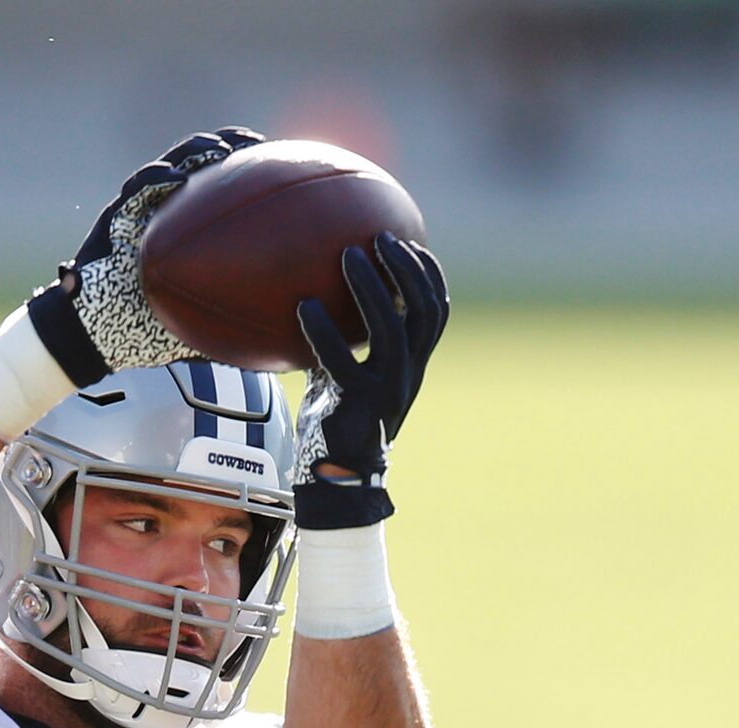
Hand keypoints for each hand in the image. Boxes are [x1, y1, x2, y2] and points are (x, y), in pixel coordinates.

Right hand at [27, 127, 263, 386]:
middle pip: (198, 164)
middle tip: (253, 142)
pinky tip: (176, 179)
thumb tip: (276, 344)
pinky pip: (137, 190)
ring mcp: (140, 208)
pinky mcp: (116, 214)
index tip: (276, 162)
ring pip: (170, 165)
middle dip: (226, 144)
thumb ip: (227, 321)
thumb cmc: (144, 327)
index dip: (244, 172)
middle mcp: (164, 210)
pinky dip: (157, 180)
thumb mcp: (195, 324)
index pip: (217, 188)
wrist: (95, 330)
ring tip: (218, 149)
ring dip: (194, 151)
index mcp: (185, 226)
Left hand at [292, 236, 449, 528]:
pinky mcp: (356, 405)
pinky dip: (323, 331)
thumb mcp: (344, 378)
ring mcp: (385, 391)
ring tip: (347, 256)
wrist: (335, 480)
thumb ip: (343, 345)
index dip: (428, 275)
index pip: (435, 313)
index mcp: (412, 367)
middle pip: (423, 312)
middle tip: (379, 237)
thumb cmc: (335, 424)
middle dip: (406, 269)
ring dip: (372, 288)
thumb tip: (314, 301)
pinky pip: (341, 361)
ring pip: (392, 330)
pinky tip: (303, 306)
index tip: (409, 241)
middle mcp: (407, 375)